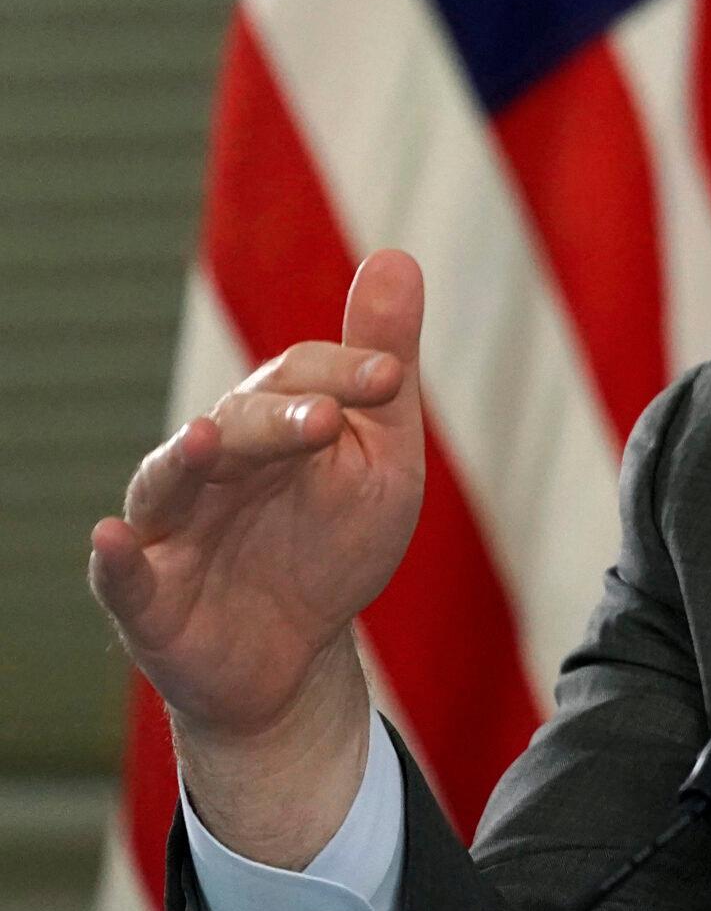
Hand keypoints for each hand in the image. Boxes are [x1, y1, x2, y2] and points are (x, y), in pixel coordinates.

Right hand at [88, 250, 428, 864]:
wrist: (295, 654)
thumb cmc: (333, 543)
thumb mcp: (378, 459)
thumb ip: (381, 370)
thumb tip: (396, 256)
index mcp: (269, 426)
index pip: (298, 380)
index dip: (344, 373)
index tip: (391, 374)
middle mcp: (210, 465)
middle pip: (237, 425)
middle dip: (280, 418)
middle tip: (328, 417)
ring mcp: (173, 528)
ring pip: (172, 482)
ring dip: (190, 459)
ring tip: (210, 438)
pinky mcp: (148, 598)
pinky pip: (122, 576)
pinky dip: (115, 557)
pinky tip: (113, 537)